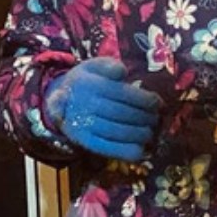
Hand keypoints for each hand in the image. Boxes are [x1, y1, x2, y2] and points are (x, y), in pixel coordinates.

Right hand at [43, 57, 161, 161]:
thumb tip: (122, 72)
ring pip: (117, 131)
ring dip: (139, 133)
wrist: (59, 101)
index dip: (143, 99)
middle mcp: (85, 105)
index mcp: (89, 84)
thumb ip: (108, 65)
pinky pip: (107, 148)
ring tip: (151, 131)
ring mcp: (84, 125)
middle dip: (144, 117)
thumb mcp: (92, 66)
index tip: (158, 102)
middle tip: (156, 117)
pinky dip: (125, 151)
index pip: (122, 93)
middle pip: (121, 113)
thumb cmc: (85, 81)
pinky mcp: (85, 141)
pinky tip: (140, 149)